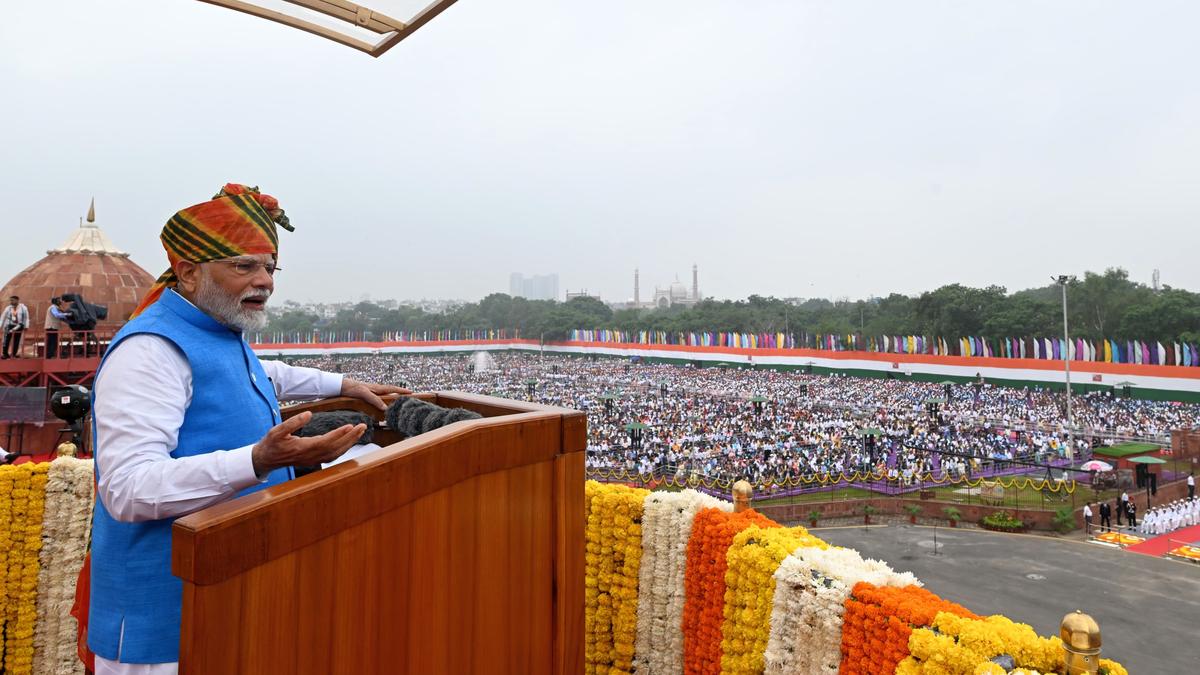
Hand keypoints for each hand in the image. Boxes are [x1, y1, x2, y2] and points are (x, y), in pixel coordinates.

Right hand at [251, 411, 366, 475]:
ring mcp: (314, 460)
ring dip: (350, 442)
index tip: (350, 426)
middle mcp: (311, 456)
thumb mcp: (277, 430)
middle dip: (351, 437)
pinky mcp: (315, 460)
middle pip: (336, 448)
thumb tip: (308, 414)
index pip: (325, 441)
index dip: (338, 434)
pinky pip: (333, 456)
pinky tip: (349, 441)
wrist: (266, 459)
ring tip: (360, 431)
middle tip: (362, 426)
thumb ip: (292, 422)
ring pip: (336, 453)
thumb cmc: (271, 443)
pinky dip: (343, 448)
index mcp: (303, 448)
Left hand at [340, 377, 409, 411]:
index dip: (402, 391)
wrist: (341, 387)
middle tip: (408, 396)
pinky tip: (381, 405)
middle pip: (390, 391)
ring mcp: (371, 392)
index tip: (411, 392)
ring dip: (391, 397)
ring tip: (397, 402)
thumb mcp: (365, 394)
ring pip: (384, 395)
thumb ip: (375, 400)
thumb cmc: (353, 389)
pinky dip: (383, 401)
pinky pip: (378, 398)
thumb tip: (386, 408)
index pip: (393, 389)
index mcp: (377, 388)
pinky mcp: (366, 395)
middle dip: (399, 393)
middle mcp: (376, 390)